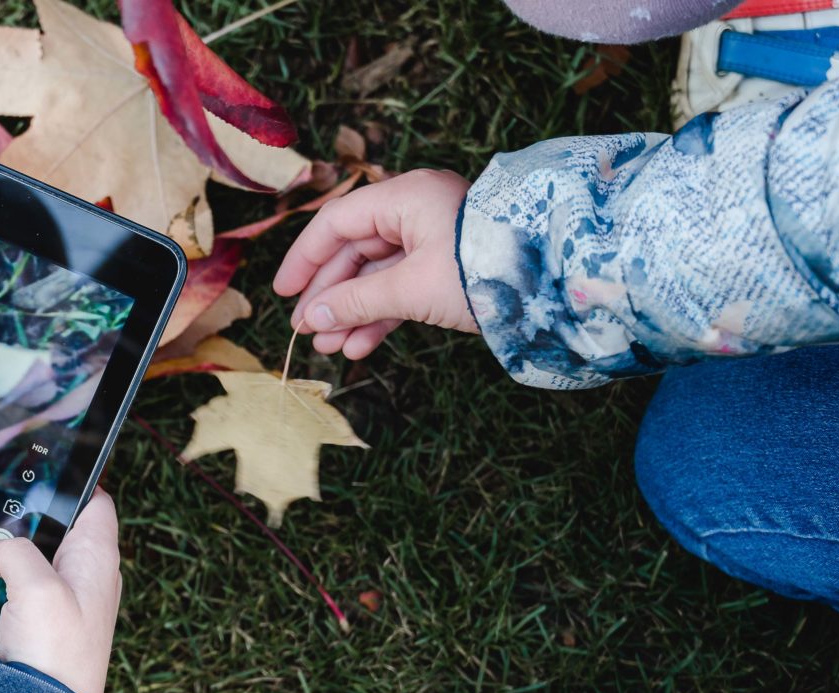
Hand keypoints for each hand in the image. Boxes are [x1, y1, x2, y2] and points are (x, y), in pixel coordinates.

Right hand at [0, 487, 120, 692]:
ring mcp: (69, 600)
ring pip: (40, 559)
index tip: (45, 467)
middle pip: (63, 528)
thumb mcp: (35, 587)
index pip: (97, 503)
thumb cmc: (56, 652)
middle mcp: (89, 576)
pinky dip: (7, 582)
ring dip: (14, 554)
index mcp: (98, 558)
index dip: (77, 480)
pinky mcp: (46, 623)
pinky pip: (26, 589)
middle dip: (31, 518)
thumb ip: (15, 551)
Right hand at [272, 169, 477, 358]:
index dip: (306, 258)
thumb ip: (356, 302)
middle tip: (304, 329)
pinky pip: (403, 290)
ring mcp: (434, 241)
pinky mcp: (448, 269)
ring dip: (352, 312)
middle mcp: (416, 213)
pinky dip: (381, 316)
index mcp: (405, 198)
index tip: (285, 292)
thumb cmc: (481, 270)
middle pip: (355, 253)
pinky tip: (359, 345)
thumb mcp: (411, 288)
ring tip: (328, 346)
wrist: (553, 284)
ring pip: (378, 277)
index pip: (337, 223)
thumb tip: (311, 319)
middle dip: (330, 296)